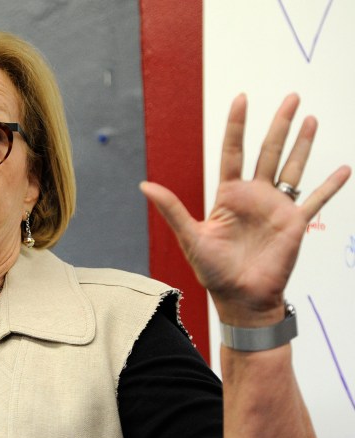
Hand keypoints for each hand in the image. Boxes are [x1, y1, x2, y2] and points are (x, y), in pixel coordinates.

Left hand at [141, 93, 350, 326]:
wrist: (240, 298)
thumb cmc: (213, 271)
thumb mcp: (190, 237)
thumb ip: (172, 209)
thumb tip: (144, 185)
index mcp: (228, 195)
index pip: (233, 152)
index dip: (237, 126)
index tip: (242, 99)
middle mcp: (254, 196)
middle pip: (268, 151)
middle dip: (279, 124)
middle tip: (291, 97)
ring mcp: (277, 208)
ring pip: (293, 168)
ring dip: (303, 144)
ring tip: (310, 118)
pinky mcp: (295, 224)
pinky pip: (315, 200)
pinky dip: (330, 186)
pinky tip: (344, 169)